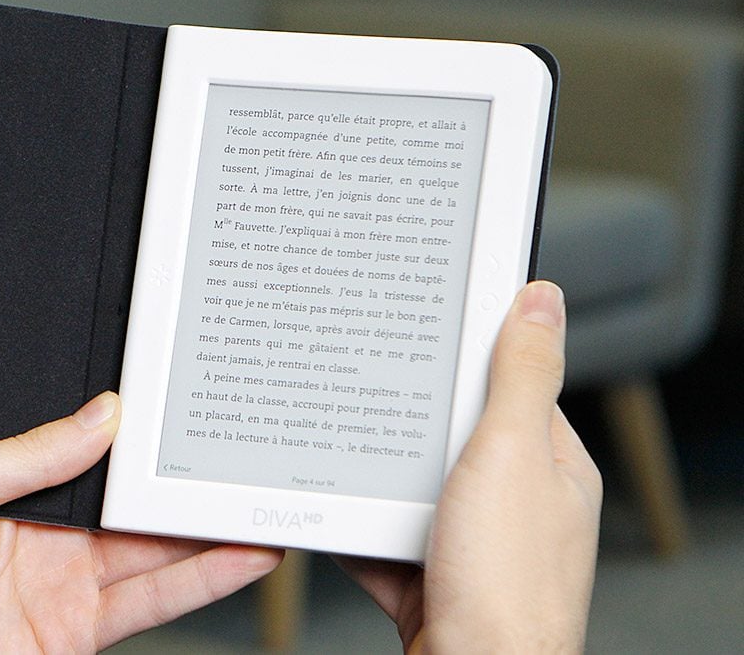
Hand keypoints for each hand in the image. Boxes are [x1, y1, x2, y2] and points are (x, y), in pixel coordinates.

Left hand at [0, 392, 282, 652]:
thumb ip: (25, 455)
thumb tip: (98, 416)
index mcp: (15, 488)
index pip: (94, 455)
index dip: (141, 439)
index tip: (188, 413)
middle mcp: (52, 534)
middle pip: (135, 502)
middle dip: (189, 480)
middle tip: (243, 452)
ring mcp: (69, 585)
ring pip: (157, 549)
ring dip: (211, 528)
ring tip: (260, 500)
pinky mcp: (79, 631)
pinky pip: (152, 601)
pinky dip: (202, 580)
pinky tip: (237, 556)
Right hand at [338, 280, 601, 652]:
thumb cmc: (506, 584)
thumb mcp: (512, 455)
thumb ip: (522, 376)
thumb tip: (542, 300)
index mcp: (548, 464)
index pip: (512, 385)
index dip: (470, 355)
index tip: (427, 325)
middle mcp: (514, 502)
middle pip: (452, 435)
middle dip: (408, 422)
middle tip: (367, 392)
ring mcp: (472, 542)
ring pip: (413, 488)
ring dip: (378, 481)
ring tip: (343, 457)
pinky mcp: (432, 577)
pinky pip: (384, 538)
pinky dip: (359, 529)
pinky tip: (335, 514)